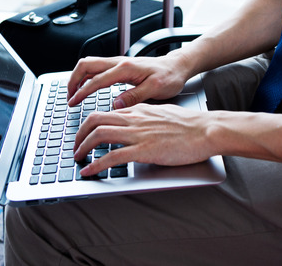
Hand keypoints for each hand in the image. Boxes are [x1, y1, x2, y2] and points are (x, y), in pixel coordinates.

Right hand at [66, 54, 189, 108]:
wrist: (177, 67)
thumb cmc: (169, 77)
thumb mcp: (156, 89)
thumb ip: (135, 96)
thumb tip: (115, 105)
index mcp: (126, 68)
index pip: (96, 80)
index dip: (82, 92)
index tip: (73, 102)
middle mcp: (119, 62)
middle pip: (86, 65)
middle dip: (73, 80)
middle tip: (68, 97)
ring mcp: (118, 63)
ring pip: (90, 64)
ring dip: (78, 77)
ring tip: (73, 93)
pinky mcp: (120, 66)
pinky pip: (97, 68)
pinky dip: (86, 77)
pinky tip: (85, 88)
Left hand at [73, 104, 213, 176]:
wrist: (206, 130)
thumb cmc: (190, 125)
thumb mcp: (162, 114)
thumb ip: (145, 118)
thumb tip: (135, 124)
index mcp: (138, 110)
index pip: (105, 113)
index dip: (90, 124)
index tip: (84, 135)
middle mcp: (134, 119)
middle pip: (95, 120)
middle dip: (79, 134)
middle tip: (75, 147)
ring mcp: (138, 134)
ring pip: (99, 135)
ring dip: (83, 148)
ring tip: (78, 158)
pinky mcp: (144, 150)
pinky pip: (112, 157)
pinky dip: (96, 164)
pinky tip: (89, 171)